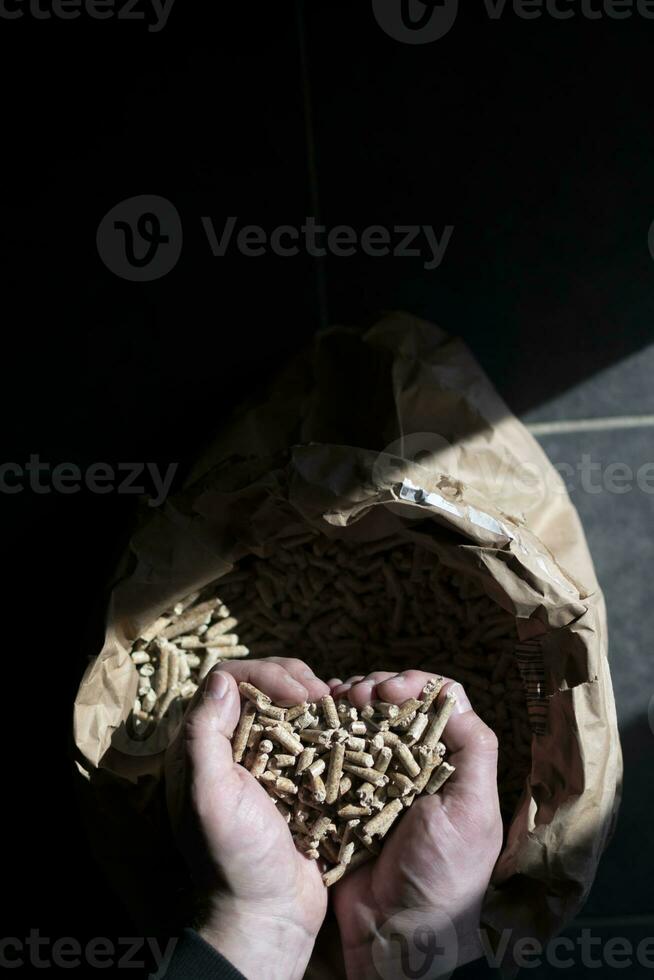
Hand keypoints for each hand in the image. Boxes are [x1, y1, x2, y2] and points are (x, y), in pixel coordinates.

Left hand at [166, 658, 331, 979]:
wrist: (270, 914)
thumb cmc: (234, 858)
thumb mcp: (209, 798)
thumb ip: (205, 737)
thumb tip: (223, 680)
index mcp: (203, 745)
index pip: (229, 680)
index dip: (265, 673)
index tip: (298, 692)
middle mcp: (232, 745)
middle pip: (261, 684)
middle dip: (292, 678)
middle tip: (321, 694)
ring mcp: (266, 759)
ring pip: (288, 704)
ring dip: (314, 697)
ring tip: (337, 704)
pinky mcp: (296, 775)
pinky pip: (312, 733)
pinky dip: (329, 723)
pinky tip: (346, 725)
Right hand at [329, 670, 502, 979]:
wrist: (397, 933)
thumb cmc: (446, 872)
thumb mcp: (473, 809)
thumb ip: (473, 749)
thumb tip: (449, 694)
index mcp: (447, 762)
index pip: (435, 701)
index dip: (412, 684)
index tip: (389, 690)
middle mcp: (412, 764)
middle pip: (394, 704)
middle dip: (375, 687)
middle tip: (356, 694)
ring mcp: (375, 779)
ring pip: (362, 721)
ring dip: (348, 703)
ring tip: (335, 701)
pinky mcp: (342, 796)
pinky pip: (332, 753)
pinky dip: (324, 731)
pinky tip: (315, 720)